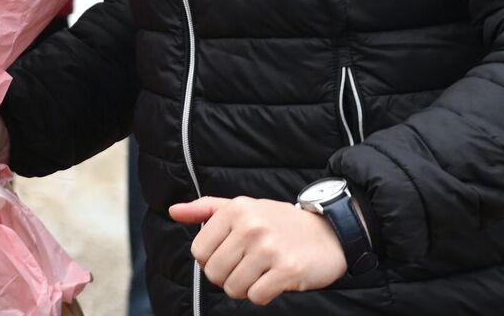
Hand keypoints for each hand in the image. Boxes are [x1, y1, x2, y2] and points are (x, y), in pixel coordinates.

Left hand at [171, 196, 347, 304]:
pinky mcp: (288, 270)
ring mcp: (269, 248)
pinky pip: (256, 297)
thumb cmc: (279, 223)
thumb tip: (173, 211)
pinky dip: (262, 296)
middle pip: (214, 272)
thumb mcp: (242, 207)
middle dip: (226, 278)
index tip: (228, 257)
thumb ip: (205, 209)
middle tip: (246, 269)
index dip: (210, 261)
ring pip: (233, 288)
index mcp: (235, 210)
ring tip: (260, 275)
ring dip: (245, 288)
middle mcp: (250, 226)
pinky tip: (273, 282)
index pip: (198, 251)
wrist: (330, 233)